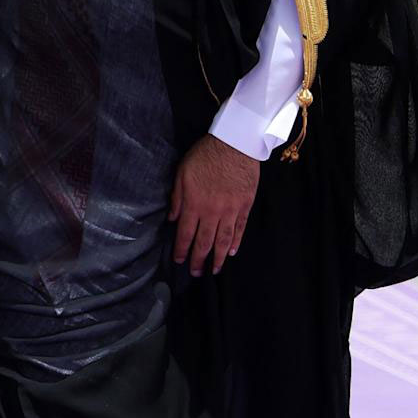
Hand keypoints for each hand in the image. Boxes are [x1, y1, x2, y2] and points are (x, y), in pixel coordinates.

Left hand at [169, 135, 257, 275]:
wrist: (235, 144)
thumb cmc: (205, 155)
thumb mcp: (182, 173)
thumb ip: (177, 198)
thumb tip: (172, 219)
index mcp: (194, 204)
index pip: (186, 234)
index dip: (182, 250)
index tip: (180, 261)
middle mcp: (212, 211)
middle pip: (204, 241)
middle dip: (199, 259)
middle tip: (196, 273)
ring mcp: (231, 210)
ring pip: (223, 239)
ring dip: (218, 257)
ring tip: (215, 270)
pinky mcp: (245, 205)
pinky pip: (240, 228)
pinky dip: (236, 242)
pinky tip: (232, 252)